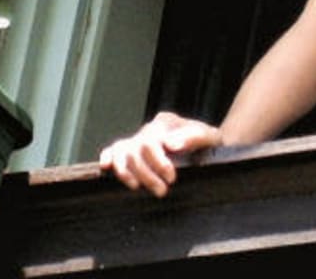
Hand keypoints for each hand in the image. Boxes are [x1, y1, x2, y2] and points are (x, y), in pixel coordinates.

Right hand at [98, 111, 222, 196]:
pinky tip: (106, 168)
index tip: (171, 177)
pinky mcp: (131, 151)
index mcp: (165, 123)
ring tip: (138, 189)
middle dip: (146, 173)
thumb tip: (170, 145)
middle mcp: (149, 130)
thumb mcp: (210, 137)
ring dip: (127, 173)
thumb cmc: (209, 142)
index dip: (158, 161)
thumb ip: (193, 137)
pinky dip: (108, 157)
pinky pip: (114, 150)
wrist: (207, 148)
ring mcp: (138, 140)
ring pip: (122, 152)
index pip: (153, 141)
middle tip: (161, 191)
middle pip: (136, 149)